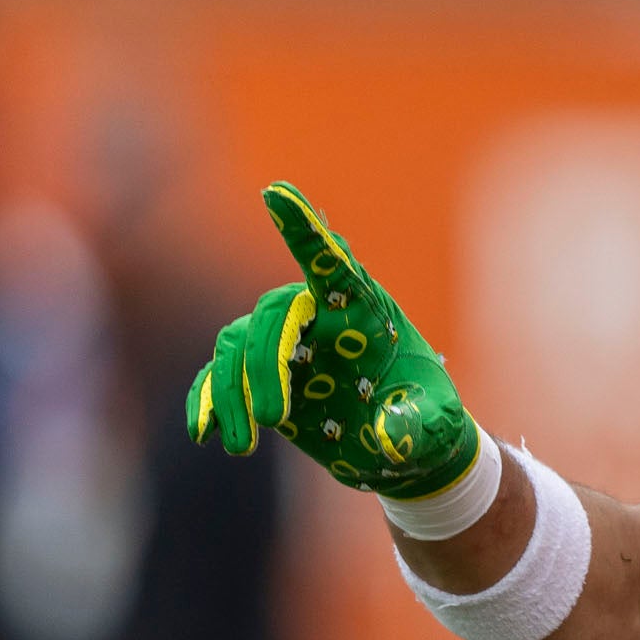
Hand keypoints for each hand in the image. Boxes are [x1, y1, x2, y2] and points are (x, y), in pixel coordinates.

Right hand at [186, 183, 480, 501]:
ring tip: (242, 448)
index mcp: (363, 309)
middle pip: (271, 316)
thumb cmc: (427, 420)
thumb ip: (416, 424)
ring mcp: (286, 347)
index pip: (330, 261)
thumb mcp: (434, 424)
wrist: (405, 447)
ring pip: (237, 346)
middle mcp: (318, 316)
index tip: (276, 191)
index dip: (303, 228)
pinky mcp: (262, 381)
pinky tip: (204, 433)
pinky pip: (219, 379)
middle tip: (273, 419)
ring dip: (232, 394)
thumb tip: (389, 434)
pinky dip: (208, 402)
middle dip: (264, 365)